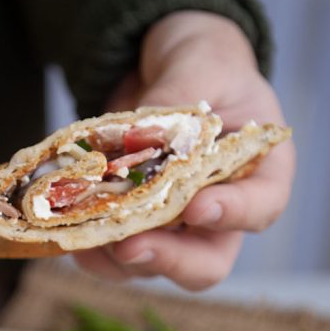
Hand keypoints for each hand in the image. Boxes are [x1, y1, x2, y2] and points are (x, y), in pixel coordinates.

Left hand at [74, 10, 295, 289]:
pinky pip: (114, 258)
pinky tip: (69, 235)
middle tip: (130, 245)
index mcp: (260, 172)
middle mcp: (220, 213)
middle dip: (167, 260)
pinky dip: (91, 251)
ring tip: (84, 237)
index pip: (260, 207)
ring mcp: (174, 228)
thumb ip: (180, 98)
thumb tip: (145, 132)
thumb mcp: (200, 65)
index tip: (197, 207)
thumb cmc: (202, 64)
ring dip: (117, 258)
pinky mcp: (133, 227)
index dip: (233, 214)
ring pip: (153, 266)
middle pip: (206, 263)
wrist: (163, 67)